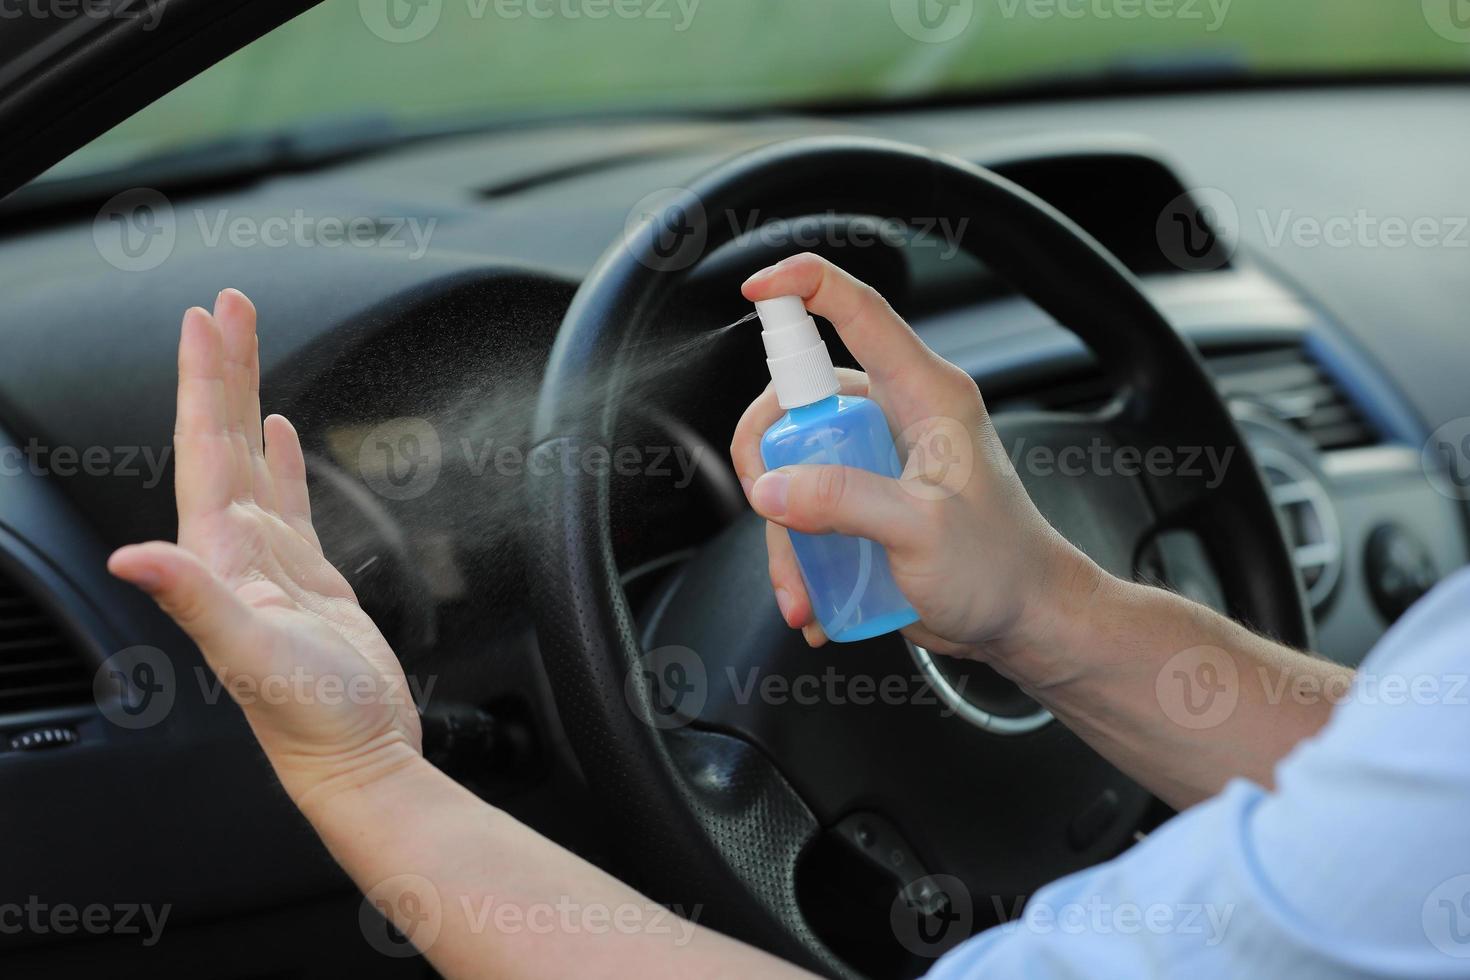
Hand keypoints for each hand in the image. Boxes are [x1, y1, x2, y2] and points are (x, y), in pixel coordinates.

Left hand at [108, 290, 420, 806]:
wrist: (356, 759)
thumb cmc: (313, 721)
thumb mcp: (251, 657)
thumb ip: (195, 601)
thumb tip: (134, 556)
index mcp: (220, 556)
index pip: (202, 448)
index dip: (200, 381)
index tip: (203, 321)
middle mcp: (237, 551)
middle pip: (222, 438)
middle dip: (223, 366)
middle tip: (229, 304)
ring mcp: (273, 562)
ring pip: (253, 459)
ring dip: (245, 399)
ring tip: (247, 348)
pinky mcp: (310, 577)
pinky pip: (290, 498)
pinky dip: (282, 458)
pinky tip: (280, 432)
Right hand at [731, 254, 1099, 664]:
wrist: (1024, 620)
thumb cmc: (1000, 567)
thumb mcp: (922, 530)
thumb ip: (845, 500)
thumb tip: (772, 486)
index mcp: (923, 393)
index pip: (859, 311)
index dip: (805, 284)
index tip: (755, 287)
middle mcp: (895, 414)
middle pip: (799, 398)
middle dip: (768, 458)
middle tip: (770, 508)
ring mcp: (876, 458)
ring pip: (794, 465)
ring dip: (783, 532)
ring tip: (801, 590)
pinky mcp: (863, 501)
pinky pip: (807, 509)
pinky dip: (799, 556)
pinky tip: (816, 598)